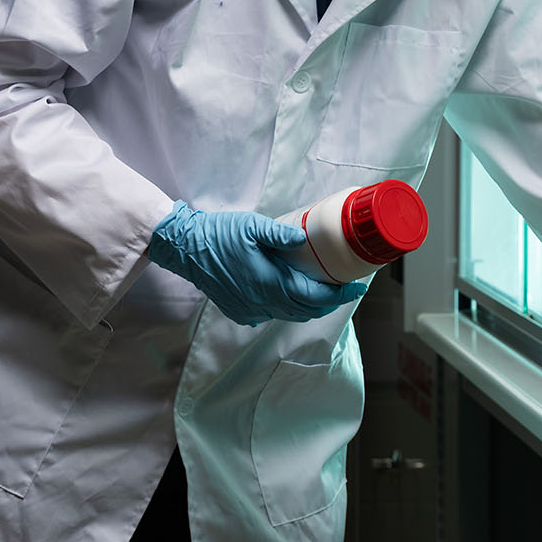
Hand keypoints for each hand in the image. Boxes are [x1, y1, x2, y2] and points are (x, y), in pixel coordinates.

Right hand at [145, 201, 363, 325]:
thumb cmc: (217, 234)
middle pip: (306, 310)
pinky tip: (287, 293)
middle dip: (329, 302)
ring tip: (321, 292)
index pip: (315, 296)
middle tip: (343, 288)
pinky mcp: (239, 311)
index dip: (339, 294)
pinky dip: (286, 308)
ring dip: (309, 306)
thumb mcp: (250, 227)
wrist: (185, 249)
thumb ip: (279, 234)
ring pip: (290, 315)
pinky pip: (270, 315)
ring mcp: (250, 309)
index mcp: (270, 282)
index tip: (355, 288)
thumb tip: (304, 239)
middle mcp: (263, 302)